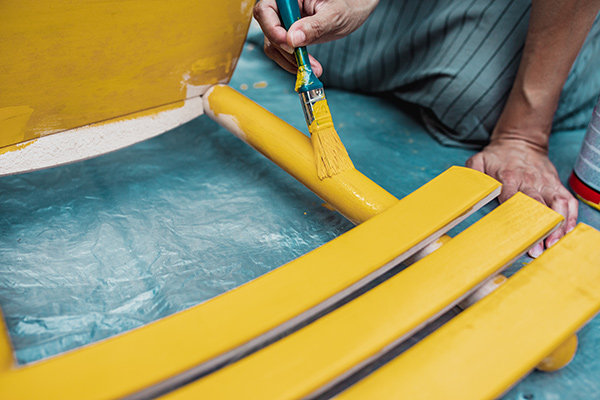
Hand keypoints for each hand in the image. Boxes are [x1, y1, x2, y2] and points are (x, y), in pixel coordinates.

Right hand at [253, 0, 378, 74]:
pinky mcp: (289, 35)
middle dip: (284, 50)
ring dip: (289, 61)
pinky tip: (310, 67)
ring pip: (273, 44)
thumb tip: (292, 40)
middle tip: (303, 63)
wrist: (355, 8)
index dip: (273, 30)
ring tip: (312, 69)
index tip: (290, 46)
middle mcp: (282, 6)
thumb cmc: (349, 3)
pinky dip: (294, 62)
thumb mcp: (335, 14)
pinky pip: (283, 51)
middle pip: (268, 30)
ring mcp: (284, 21)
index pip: (266, 10)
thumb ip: (314, 26)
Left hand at [466, 137, 577, 257]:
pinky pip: (569, 201)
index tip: (515, 234)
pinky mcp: (556, 184)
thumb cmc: (497, 156)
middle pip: (537, 205)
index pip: (512, 198)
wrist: (520, 141)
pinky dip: (570, 217)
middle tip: (536, 249)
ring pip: (558, 204)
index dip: (514, 216)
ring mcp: (545, 183)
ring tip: (553, 243)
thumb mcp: (479, 160)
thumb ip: (472, 175)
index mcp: (510, 177)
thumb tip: (468, 192)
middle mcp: (530, 181)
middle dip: (538, 227)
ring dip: (558, 224)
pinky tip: (566, 231)